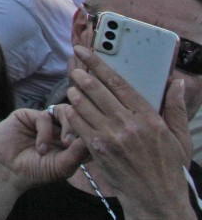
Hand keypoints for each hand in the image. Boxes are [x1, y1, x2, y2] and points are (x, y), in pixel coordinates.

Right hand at [0, 107, 87, 193]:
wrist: (6, 170)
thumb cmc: (34, 171)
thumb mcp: (61, 167)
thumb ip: (76, 154)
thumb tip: (90, 139)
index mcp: (69, 142)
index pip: (87, 130)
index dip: (91, 134)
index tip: (92, 145)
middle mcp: (58, 129)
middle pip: (78, 117)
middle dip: (79, 128)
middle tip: (73, 143)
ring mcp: (44, 122)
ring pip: (64, 111)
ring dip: (67, 125)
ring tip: (64, 143)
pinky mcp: (28, 115)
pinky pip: (45, 116)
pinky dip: (46, 132)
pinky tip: (41, 147)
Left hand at [64, 45, 192, 205]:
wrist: (156, 199)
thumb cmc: (169, 168)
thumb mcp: (180, 138)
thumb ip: (176, 108)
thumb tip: (177, 83)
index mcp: (149, 117)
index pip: (118, 82)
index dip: (98, 63)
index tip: (85, 51)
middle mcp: (128, 124)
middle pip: (96, 90)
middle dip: (81, 75)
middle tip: (74, 68)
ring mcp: (110, 137)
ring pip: (83, 105)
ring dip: (75, 93)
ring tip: (73, 88)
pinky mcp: (97, 150)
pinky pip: (78, 125)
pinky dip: (72, 114)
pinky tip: (70, 110)